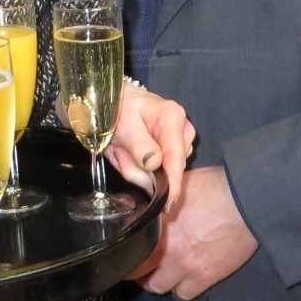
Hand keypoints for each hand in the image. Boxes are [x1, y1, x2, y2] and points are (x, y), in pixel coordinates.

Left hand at [106, 81, 195, 208]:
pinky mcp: (172, 151)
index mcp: (172, 117)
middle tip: (118, 151)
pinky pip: (155, 170)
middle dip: (139, 168)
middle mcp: (182, 129)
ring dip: (135, 166)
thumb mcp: (123, 124)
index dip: (173, 182)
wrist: (118, 98)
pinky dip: (136, 165)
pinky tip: (128, 151)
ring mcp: (179, 141)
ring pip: (159, 172)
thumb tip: (154, 165)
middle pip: (167, 168)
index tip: (168, 201)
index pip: (176, 157)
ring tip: (121, 147)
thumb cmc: (120, 107)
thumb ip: (139, 145)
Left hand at [131, 165, 258, 299]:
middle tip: (140, 263)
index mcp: (157, 221)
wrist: (247, 201)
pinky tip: (184, 277)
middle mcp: (166, 246)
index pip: (129, 242)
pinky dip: (182, 287)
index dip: (126, 246)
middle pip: (137, 270)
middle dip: (137, 268)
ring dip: (157, 279)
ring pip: (157, 286)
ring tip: (160, 272)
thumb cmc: (215, 185)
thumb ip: (161, 197)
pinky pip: (184, 293)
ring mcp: (185, 264)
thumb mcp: (178, 184)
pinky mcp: (205, 276)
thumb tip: (150, 199)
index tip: (128, 245)